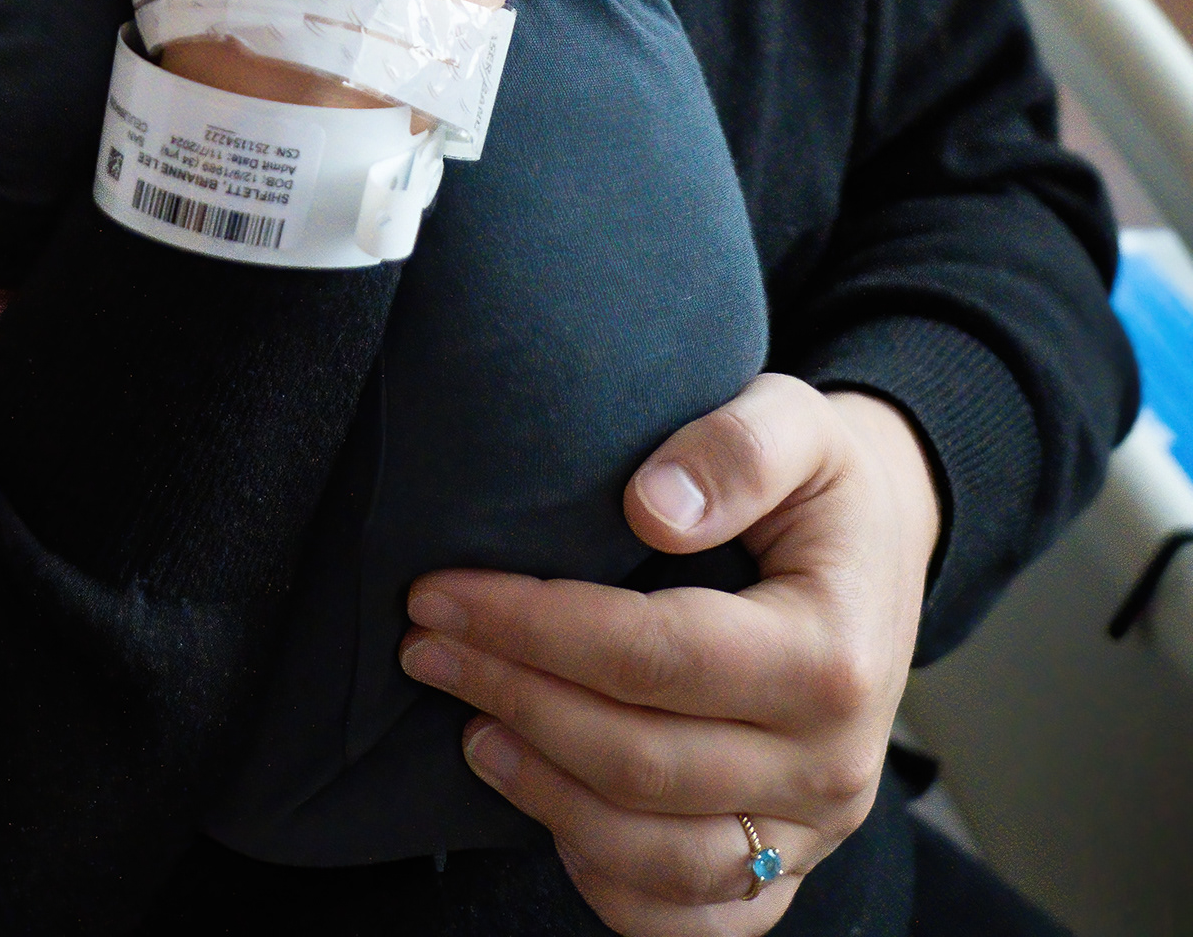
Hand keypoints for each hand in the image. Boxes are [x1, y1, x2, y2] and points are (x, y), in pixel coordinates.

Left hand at [399, 377, 942, 933]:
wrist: (882, 547)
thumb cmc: (822, 483)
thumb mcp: (796, 420)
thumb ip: (735, 448)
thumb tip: (653, 507)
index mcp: (831, 657)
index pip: (654, 656)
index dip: (534, 629)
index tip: (441, 594)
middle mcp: (831, 764)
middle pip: (640, 761)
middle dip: (513, 698)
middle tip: (426, 648)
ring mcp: (812, 831)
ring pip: (657, 857)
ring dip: (543, 794)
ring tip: (469, 726)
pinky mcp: (788, 867)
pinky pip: (693, 918)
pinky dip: (607, 880)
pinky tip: (547, 810)